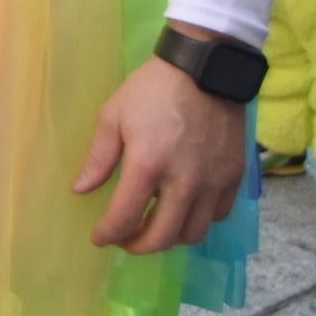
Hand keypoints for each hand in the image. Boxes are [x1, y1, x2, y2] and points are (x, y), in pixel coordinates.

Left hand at [75, 42, 249, 253]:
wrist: (204, 70)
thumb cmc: (152, 90)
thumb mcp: (113, 116)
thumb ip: (98, 159)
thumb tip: (81, 190)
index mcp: (147, 166)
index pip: (125, 218)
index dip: (108, 234)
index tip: (100, 237)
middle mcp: (184, 182)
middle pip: (162, 237)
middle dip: (138, 246)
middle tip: (125, 240)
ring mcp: (214, 182)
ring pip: (194, 233)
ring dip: (170, 238)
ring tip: (153, 227)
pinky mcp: (235, 178)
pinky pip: (218, 216)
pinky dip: (198, 221)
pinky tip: (183, 210)